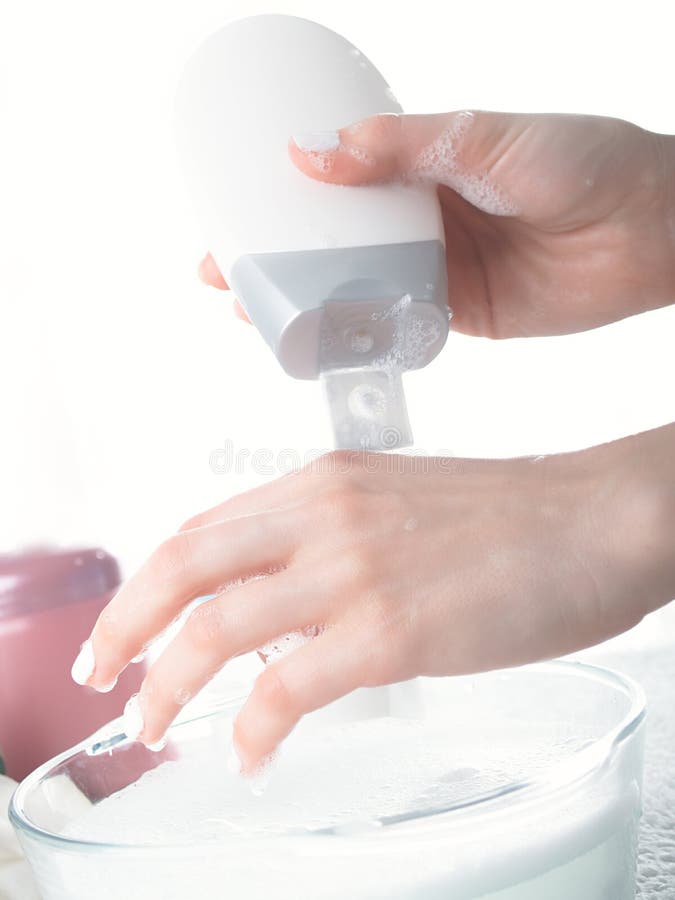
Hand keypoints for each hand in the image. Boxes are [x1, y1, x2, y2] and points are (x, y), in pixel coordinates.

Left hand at [72, 425, 674, 771]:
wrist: (596, 515)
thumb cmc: (516, 514)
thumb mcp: (399, 502)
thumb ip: (331, 540)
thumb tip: (283, 601)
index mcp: (324, 481)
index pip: (204, 529)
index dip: (153, 580)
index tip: (133, 618)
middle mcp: (325, 514)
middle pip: (184, 567)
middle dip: (125, 625)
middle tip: (101, 671)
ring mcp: (354, 570)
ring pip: (216, 629)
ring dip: (170, 685)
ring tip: (155, 725)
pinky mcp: (392, 630)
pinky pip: (288, 688)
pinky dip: (255, 728)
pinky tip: (252, 753)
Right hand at [200, 110, 674, 337]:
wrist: (653, 233)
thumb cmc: (586, 163)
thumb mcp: (488, 138)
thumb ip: (405, 147)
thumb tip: (309, 153)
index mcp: (424, 164)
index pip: (334, 179)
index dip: (280, 192)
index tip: (227, 203)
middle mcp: (423, 218)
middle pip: (330, 239)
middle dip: (272, 255)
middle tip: (219, 270)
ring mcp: (437, 269)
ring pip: (353, 286)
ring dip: (302, 302)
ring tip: (248, 311)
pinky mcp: (459, 317)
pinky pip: (395, 327)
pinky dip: (356, 336)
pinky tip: (317, 343)